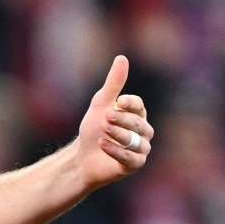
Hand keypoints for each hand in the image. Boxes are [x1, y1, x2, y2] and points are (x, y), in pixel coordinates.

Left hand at [75, 56, 151, 189]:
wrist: (82, 157)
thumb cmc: (93, 129)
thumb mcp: (101, 104)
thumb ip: (113, 83)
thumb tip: (122, 57)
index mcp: (137, 115)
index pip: (139, 106)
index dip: (130, 103)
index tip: (118, 101)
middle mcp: (143, 132)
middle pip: (138, 123)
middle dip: (122, 119)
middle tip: (106, 116)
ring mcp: (140, 150)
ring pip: (135, 141)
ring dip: (119, 134)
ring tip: (104, 129)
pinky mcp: (133, 166)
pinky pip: (130, 159)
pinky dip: (115, 151)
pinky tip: (102, 143)